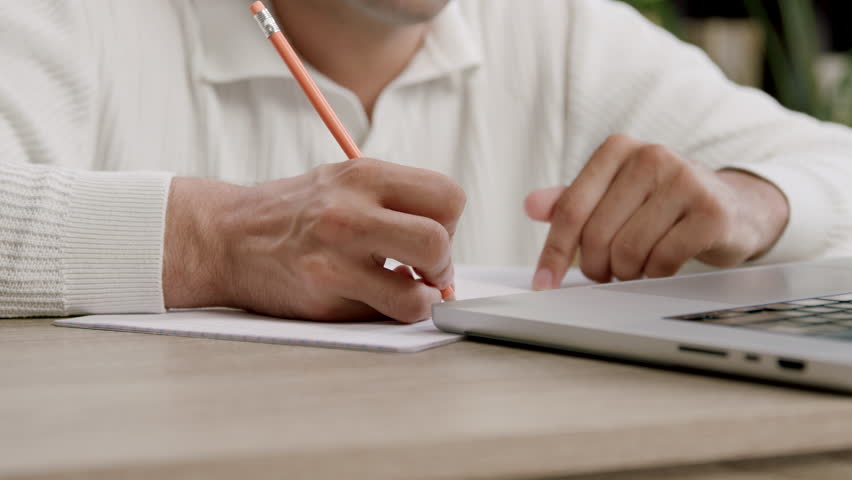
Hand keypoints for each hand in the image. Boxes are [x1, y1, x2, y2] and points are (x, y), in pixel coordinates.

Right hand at [163, 158, 465, 322]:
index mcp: (363, 175)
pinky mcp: (324, 297)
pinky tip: (376, 298)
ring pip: (419, 292)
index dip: (449, 221)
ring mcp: (335, 258)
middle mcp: (349, 212)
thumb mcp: (343, 181)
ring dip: (424, 297)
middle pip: (439, 241)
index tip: (433, 233)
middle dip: (443, 264)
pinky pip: (387, 315)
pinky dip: (393, 312)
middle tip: (426, 270)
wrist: (225, 237)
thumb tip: (447, 238)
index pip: (447, 196)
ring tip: (405, 289)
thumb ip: (394, 199)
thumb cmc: (294, 212)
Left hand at [525, 134, 789, 287]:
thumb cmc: (664, 204)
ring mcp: (684, 180)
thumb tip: (531, 206)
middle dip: (596, 267)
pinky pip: (662, 260)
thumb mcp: (615, 196)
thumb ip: (572, 201)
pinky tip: (662, 266)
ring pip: (628, 250)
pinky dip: (655, 274)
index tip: (544, 283)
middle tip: (606, 273)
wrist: (736, 206)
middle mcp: (651, 156)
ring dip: (627, 272)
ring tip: (636, 266)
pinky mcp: (710, 212)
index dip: (554, 252)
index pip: (571, 208)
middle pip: (597, 234)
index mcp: (618, 150)